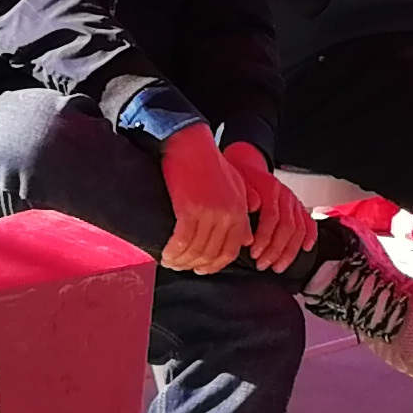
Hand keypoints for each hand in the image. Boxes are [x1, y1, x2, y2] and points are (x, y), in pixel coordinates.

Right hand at [157, 120, 285, 275]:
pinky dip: (173, 251)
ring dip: (182, 261)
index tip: (202, 269)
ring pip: (196, 250)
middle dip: (195, 265)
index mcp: (238, 212)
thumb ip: (242, 213)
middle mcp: (227, 216)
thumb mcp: (236, 187)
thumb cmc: (210, 163)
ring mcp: (209, 213)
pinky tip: (166, 254)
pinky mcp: (189, 209)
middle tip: (182, 267)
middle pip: (211, 254)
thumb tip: (246, 240)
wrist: (192, 144)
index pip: (230, 250)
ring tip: (171, 262)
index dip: (215, 265)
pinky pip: (182, 240)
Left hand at [224, 135, 312, 272]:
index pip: (272, 217)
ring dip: (289, 251)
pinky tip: (306, 249)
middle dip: (275, 250)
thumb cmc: (240, 179)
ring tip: (277, 266)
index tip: (253, 253)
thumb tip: (246, 230)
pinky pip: (309, 222)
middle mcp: (284, 194)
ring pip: (299, 229)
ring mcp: (293, 201)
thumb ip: (242, 205)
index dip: (264, 238)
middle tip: (262, 264)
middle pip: (287, 227)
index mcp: (269, 188)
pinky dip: (310, 236)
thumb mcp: (235, 187)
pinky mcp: (298, 206)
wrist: (248, 164)